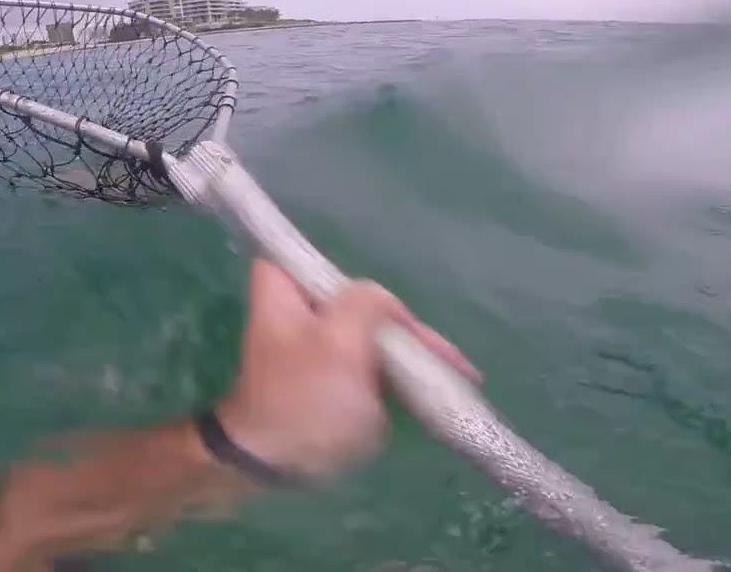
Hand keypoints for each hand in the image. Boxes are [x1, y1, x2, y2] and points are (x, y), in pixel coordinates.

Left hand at [217, 258, 480, 480]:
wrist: (273, 467)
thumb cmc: (304, 400)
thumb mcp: (338, 342)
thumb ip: (365, 304)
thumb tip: (383, 302)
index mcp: (283, 292)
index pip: (319, 263)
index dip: (359, 283)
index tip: (392, 314)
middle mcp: (296, 314)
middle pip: (358, 304)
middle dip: (402, 327)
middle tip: (445, 355)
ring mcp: (313, 351)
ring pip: (371, 337)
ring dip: (409, 353)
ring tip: (457, 371)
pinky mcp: (327, 383)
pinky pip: (370, 368)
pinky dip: (399, 375)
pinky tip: (436, 388)